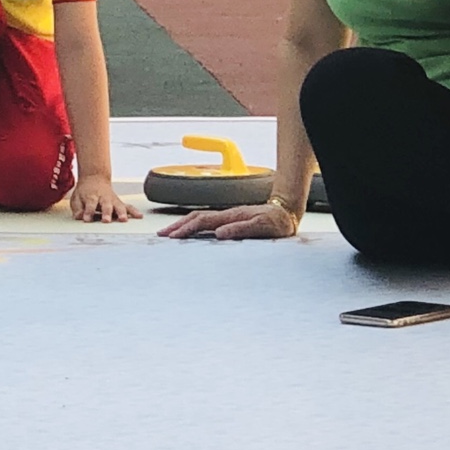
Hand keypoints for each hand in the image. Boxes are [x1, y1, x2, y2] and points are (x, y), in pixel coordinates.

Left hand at [68, 173, 139, 222]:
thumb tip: (79, 217)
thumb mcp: (76, 198)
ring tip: (124, 220)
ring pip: (119, 206)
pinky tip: (139, 216)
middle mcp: (104, 198)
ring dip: (121, 213)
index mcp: (91, 196)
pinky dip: (134, 211)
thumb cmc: (85, 192)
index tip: (86, 219)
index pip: (90, 205)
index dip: (88, 212)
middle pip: (106, 206)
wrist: (95, 178)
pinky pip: (128, 207)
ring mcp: (113, 200)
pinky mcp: (120, 202)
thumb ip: (77, 208)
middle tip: (106, 221)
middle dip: (106, 213)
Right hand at [158, 201, 298, 240]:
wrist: (287, 212)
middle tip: (162, 235)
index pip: (202, 221)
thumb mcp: (263, 227)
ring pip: (199, 218)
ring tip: (169, 233)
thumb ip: (242, 229)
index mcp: (231, 216)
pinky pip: (206, 222)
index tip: (173, 237)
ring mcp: (227, 216)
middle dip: (177, 226)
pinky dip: (193, 225)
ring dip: (182, 224)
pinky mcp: (230, 220)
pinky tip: (190, 231)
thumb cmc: (277, 222)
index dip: (186, 229)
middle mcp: (226, 214)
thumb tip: (219, 233)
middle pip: (195, 217)